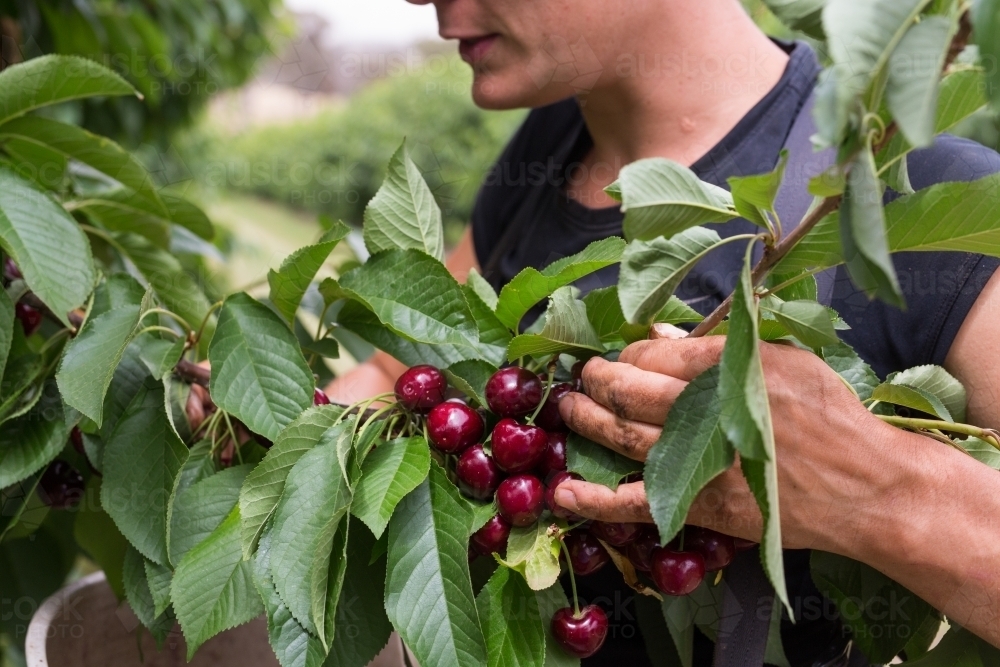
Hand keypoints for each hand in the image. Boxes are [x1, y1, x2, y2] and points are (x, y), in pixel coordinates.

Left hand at [553, 324, 905, 553]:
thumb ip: (722, 346)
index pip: (654, 351)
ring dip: (584, 419)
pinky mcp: (699, 505)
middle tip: (585, 377)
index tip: (628, 356)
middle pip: (626, 389)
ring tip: (569, 408)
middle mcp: (705, 410)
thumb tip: (662, 334)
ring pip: (619, 435)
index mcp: (728, 366)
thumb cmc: (831, 416)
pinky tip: (561, 492)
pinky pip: (634, 502)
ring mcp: (698, 461)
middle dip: (597, 379)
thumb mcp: (787, 360)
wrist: (866, 487)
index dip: (632, 352)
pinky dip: (593, 499)